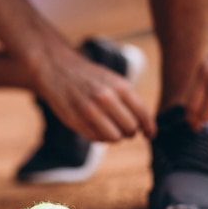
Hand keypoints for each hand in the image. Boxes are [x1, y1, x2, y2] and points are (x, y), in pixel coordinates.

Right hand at [31, 44, 155, 141]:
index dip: (149, 128)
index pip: (142, 114)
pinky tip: (94, 125)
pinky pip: (98, 139)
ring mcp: (90, 111)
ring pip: (115, 137)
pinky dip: (99, 136)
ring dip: (114, 136)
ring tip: (108, 126)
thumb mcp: (112, 80)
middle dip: (129, 131)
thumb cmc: (89, 77)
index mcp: (120, 86)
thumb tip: (144, 125)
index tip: (150, 135)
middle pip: (130, 129)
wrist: (57, 69)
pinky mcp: (77, 122)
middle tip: (122, 126)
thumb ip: (128, 100)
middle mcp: (106, 99)